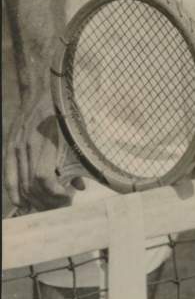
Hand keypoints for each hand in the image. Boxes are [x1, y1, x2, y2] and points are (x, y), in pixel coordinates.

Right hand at [4, 92, 81, 212]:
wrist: (40, 91)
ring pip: (21, 183)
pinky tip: (22, 203)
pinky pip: (9, 175)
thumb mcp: (76, 130)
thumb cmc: (63, 110)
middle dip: (46, 201)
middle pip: (32, 184)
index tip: (68, 199)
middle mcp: (29, 146)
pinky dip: (14, 192)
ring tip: (47, 206)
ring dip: (34, 199)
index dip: (55, 193)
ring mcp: (17, 147)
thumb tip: (81, 186)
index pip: (44, 176)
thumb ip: (78, 158)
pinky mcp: (10, 148)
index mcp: (48, 140)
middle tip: (60, 207)